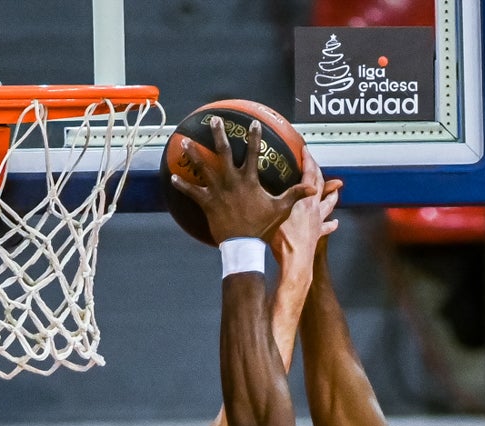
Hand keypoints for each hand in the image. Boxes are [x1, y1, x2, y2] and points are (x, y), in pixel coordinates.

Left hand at [175, 117, 311, 246]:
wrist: (244, 245)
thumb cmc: (262, 227)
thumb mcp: (280, 210)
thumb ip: (294, 195)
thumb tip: (312, 188)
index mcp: (249, 180)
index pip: (252, 153)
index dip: (254, 137)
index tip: (253, 123)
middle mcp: (232, 181)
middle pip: (223, 152)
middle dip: (218, 134)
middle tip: (214, 120)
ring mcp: (218, 191)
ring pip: (203, 168)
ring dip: (194, 154)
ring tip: (185, 141)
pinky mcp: (207, 203)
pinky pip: (192, 192)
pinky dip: (182, 185)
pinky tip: (172, 177)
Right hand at [271, 152, 342, 265]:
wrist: (295, 262)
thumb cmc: (284, 240)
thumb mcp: (274, 211)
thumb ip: (272, 196)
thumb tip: (261, 183)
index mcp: (304, 200)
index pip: (309, 173)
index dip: (308, 159)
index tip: (305, 150)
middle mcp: (314, 208)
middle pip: (320, 184)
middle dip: (318, 171)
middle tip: (316, 164)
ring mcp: (317, 222)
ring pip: (329, 204)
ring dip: (332, 194)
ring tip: (337, 189)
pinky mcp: (317, 235)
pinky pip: (327, 227)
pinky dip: (331, 223)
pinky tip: (334, 223)